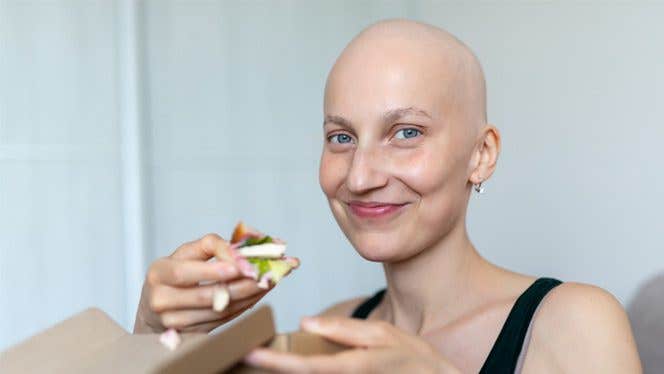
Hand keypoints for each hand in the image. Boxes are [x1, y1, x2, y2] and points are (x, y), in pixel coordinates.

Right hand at [133, 233, 290, 332]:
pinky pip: (222, 321)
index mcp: (158, 273)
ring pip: (217, 311)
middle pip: (204, 296)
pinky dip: (243, 306)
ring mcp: (173, 322)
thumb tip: (241, 252)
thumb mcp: (187, 252)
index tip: (237, 267)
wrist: (158, 306)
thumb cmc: (177, 273)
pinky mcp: (189, 335)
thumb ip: (211, 246)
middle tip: (263, 275)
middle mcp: (160, 300)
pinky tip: (258, 294)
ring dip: (247, 296)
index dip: (210, 271)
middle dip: (239, 285)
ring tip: (268, 282)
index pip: (182, 272)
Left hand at [244, 316, 459, 372]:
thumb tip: (305, 323)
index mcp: (353, 366)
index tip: (251, 353)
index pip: (307, 366)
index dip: (276, 362)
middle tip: (241, 355)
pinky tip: (285, 365)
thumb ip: (343, 330)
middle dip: (272, 370)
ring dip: (284, 372)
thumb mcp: (382, 333)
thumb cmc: (412, 357)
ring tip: (258, 357)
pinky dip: (300, 372)